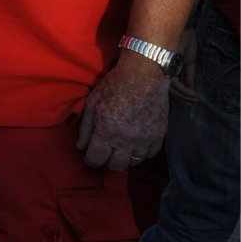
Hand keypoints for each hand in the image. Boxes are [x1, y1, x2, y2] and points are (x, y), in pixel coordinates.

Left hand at [76, 55, 168, 169]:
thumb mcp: (92, 103)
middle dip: (108, 162)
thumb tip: (80, 147)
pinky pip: (150, 154)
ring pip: (134, 162)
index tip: (90, 156)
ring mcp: (145, 140)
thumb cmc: (114, 85)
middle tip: (106, 152)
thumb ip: (85, 128)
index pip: (96, 159)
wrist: (145, 75)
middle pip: (116, 166)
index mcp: (107, 132)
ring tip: (121, 147)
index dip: (90, 160)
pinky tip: (136, 143)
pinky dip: (142, 151)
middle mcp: (126, 141)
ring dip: (126, 157)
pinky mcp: (160, 135)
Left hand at [168, 24, 197, 105]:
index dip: (178, 95)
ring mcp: (160, 68)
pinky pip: (174, 84)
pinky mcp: (165, 67)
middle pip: (167, 90)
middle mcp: (157, 69)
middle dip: (181, 98)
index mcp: (161, 66)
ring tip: (194, 99)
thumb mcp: (187, 60)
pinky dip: (184, 91)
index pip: (166, 85)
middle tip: (192, 103)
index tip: (188, 101)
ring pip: (170, 89)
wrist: (183, 26)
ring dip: (184, 96)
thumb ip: (187, 74)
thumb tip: (191, 89)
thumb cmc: (183, 39)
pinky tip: (193, 94)